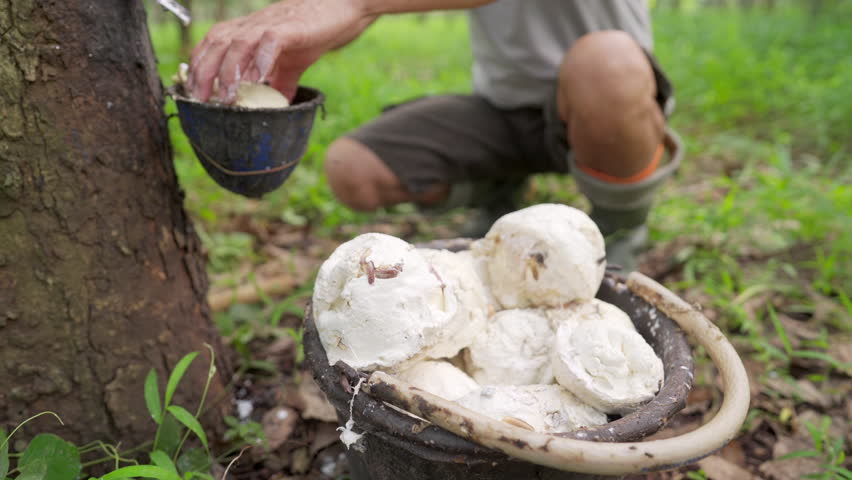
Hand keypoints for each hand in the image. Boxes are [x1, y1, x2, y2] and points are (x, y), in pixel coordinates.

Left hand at [188, 0, 372, 102]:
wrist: (341, 9)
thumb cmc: (313, 32)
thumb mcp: (292, 63)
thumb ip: (280, 82)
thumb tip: (277, 107)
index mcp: (247, 32)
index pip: (211, 44)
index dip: (197, 67)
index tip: (192, 93)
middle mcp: (252, 26)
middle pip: (216, 44)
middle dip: (204, 73)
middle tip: (200, 100)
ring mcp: (269, 26)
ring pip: (237, 44)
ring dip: (229, 71)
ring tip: (227, 97)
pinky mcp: (290, 28)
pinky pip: (269, 42)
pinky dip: (261, 61)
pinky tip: (258, 80)